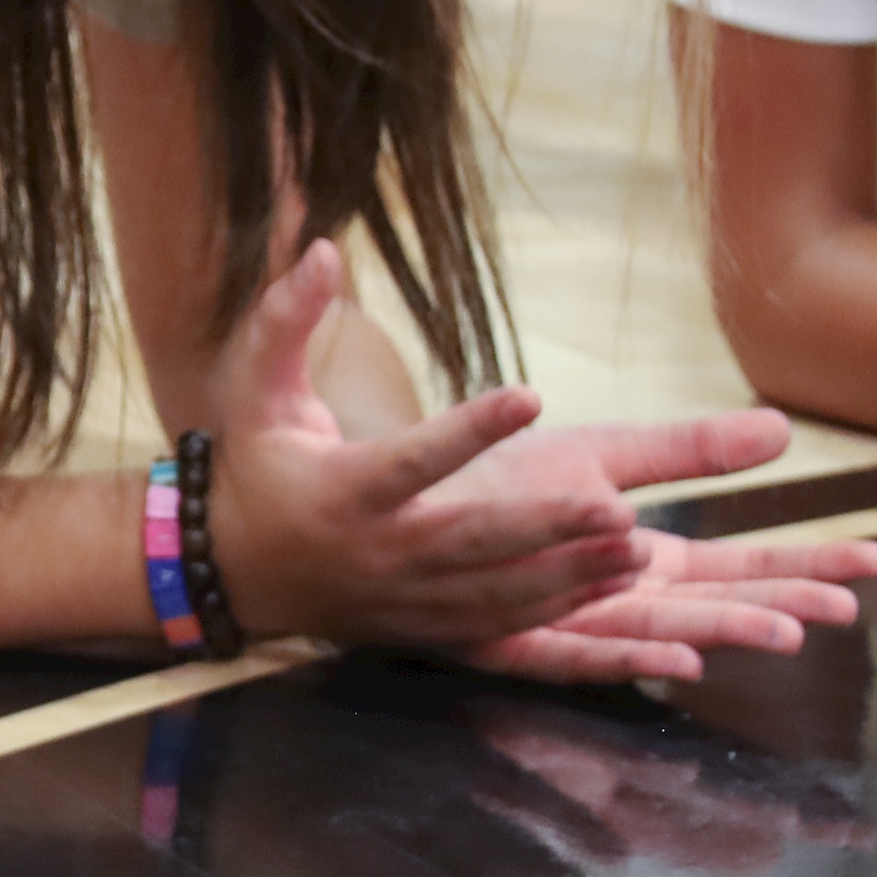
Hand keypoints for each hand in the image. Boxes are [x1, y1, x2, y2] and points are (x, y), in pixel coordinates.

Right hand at [207, 242, 648, 645]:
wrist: (238, 573)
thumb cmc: (257, 465)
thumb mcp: (256, 389)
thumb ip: (285, 319)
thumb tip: (323, 249)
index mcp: (345, 491)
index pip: (413, 460)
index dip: (470, 432)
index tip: (530, 395)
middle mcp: (382, 551)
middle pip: (475, 542)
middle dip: (548, 528)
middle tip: (618, 507)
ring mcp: (410, 597)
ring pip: (501, 592)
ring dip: (573, 574)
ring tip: (638, 546)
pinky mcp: (430, 627)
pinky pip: (504, 624)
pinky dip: (562, 608)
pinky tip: (615, 584)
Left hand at [447, 417, 876, 683]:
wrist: (383, 499)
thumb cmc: (489, 487)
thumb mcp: (598, 459)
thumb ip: (685, 452)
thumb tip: (782, 429)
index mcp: (634, 561)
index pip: (735, 568)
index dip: (803, 564)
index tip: (874, 562)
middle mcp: (605, 599)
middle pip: (710, 603)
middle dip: (782, 603)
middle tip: (854, 603)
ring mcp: (557, 619)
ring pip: (651, 628)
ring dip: (718, 626)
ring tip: (783, 629)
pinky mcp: (497, 630)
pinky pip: (567, 649)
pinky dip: (625, 652)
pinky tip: (677, 653)